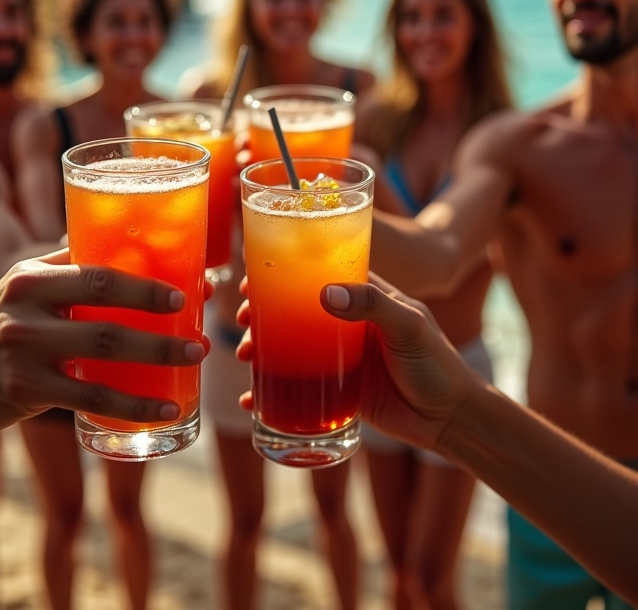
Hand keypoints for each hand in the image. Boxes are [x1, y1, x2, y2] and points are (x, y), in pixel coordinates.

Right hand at [0, 250, 209, 441]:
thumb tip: (121, 254)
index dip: (145, 278)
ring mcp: (23, 348)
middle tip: (198, 321)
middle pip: (106, 300)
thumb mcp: (16, 292)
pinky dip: (132, 405)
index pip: (98, 268)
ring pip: (105, 347)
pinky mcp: (22, 389)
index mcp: (31, 274)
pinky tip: (164, 410)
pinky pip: (91, 398)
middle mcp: (26, 304)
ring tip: (195, 358)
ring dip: (157, 353)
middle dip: (159, 310)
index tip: (186, 288)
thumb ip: (62, 271)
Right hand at [236, 273, 476, 451]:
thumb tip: (325, 292)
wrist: (451, 420)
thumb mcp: (409, 327)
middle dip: (264, 313)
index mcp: (367, 297)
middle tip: (242, 320)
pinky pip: (299, 387)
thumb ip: (373, 305)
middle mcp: (349, 323)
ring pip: (292, 347)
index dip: (285, 272)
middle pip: (296, 310)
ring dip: (263, 349)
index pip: (319, 273)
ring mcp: (342, 357)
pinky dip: (273, 393)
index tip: (254, 278)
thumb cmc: (438, 364)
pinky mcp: (339, 389)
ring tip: (245, 356)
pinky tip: (251, 401)